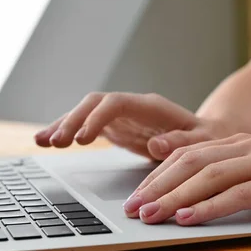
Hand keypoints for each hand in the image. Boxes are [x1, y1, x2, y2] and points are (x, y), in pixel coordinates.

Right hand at [34, 92, 231, 159]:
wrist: (207, 137)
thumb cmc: (208, 140)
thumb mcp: (203, 143)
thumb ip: (181, 143)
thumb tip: (156, 146)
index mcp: (152, 107)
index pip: (116, 103)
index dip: (97, 118)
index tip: (83, 139)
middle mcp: (132, 106)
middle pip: (94, 105)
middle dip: (72, 121)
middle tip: (55, 142)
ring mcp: (122, 116)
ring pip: (85, 113)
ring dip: (63, 126)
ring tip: (41, 141)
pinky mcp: (116, 128)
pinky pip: (86, 127)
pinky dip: (68, 134)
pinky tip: (49, 142)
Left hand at [122, 134, 250, 224]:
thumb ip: (233, 180)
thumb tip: (195, 203)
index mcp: (239, 145)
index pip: (187, 156)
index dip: (157, 177)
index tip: (135, 198)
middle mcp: (247, 148)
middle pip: (189, 164)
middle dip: (155, 187)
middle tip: (131, 209)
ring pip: (208, 177)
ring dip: (174, 197)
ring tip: (150, 215)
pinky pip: (238, 194)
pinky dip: (210, 207)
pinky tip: (189, 218)